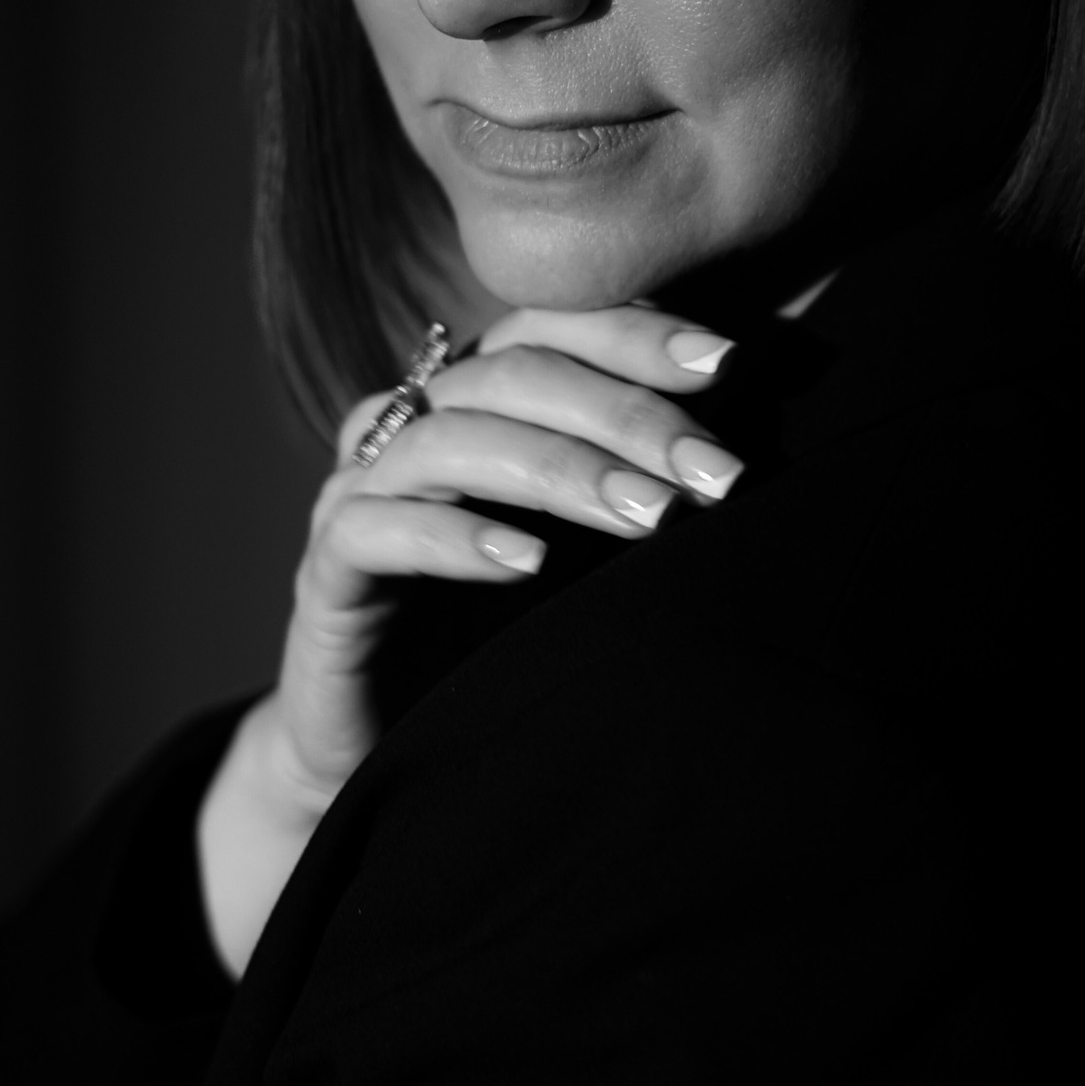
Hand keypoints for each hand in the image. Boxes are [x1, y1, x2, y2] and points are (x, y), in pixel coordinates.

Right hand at [196, 305, 744, 973]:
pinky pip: (377, 532)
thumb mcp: (596, 555)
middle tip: (717, 474)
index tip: (730, 363)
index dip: (634, 332)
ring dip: (561, 472)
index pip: (546, 327)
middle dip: (626, 415)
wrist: (404, 759)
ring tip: (652, 517)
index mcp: (472, 402)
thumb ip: (649, 488)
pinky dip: (456, 539)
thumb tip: (759, 448)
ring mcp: (357, 496)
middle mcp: (409, 429)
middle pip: (511, 374)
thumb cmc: (516, 641)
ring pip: (450, 443)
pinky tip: (531, 564)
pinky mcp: (325, 577)